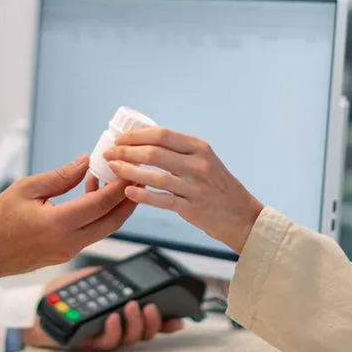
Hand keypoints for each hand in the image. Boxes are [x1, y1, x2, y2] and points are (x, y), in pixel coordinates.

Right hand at [0, 158, 134, 276]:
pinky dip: (98, 216)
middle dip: (129, 199)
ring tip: (113, 182)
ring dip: (114, 207)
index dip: (120, 186)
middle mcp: (68, 242)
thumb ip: (61, 176)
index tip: (129, 169)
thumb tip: (86, 162)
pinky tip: (90, 195)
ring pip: (104, 229)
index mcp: (58, 224)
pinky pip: (91, 233)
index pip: (102, 204)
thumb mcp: (27, 189)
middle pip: (113, 222)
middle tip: (137, 178)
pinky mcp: (65, 254)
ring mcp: (68, 252)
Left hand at [23, 267, 183, 350]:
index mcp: (120, 311)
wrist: (36, 305)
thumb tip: (132, 273)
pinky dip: (113, 329)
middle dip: (154, 322)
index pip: (149, 320)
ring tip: (132, 307)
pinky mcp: (87, 343)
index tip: (181, 318)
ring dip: (135, 324)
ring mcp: (102, 337)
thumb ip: (112, 278)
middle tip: (152, 307)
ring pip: (129, 339)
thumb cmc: (64, 294)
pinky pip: (105, 342)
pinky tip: (112, 317)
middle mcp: (115, 327)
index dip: (167, 322)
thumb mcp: (93, 279)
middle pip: (144, 333)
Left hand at [104, 128, 263, 254]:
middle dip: (127, 151)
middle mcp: (198, 164)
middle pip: (154, 152)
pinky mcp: (192, 207)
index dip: (136, 136)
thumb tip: (144, 142)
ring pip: (155, 175)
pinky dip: (143, 194)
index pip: (162, 135)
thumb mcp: (204, 160)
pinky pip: (162, 199)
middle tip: (110, 153)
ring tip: (113, 169)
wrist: (242, 216)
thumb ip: (179, 151)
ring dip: (129, 171)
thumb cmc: (218, 187)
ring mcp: (195, 186)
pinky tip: (128, 191)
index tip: (119, 139)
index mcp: (199, 148)